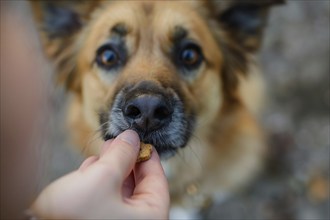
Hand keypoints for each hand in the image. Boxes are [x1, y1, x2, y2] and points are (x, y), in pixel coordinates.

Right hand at [31, 130, 168, 218]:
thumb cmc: (74, 216)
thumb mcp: (103, 178)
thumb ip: (122, 154)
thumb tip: (132, 137)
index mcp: (148, 216)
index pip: (158, 180)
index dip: (149, 156)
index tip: (142, 140)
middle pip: (138, 184)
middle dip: (126, 160)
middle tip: (119, 142)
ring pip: (120, 188)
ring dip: (111, 167)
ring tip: (102, 153)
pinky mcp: (97, 218)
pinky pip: (105, 196)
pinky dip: (99, 180)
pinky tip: (90, 169)